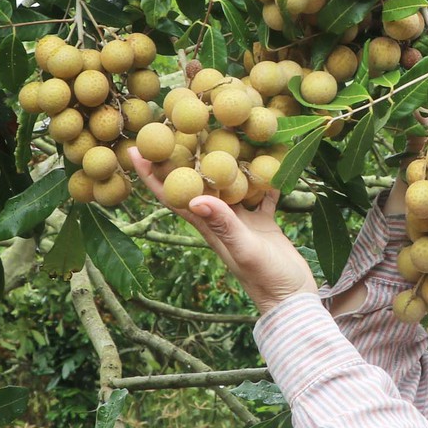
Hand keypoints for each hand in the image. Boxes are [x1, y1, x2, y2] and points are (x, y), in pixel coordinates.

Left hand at [129, 150, 319, 313]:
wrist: (292, 301)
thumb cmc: (267, 279)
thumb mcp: (245, 250)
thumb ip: (223, 224)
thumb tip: (194, 198)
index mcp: (208, 227)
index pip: (173, 197)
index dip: (152, 175)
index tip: (135, 149)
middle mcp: (220, 221)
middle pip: (196, 184)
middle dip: (184, 158)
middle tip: (174, 126)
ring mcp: (242, 222)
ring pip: (227, 184)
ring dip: (223, 161)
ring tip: (219, 132)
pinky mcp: (264, 223)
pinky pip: (260, 193)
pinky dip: (262, 176)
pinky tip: (268, 156)